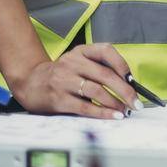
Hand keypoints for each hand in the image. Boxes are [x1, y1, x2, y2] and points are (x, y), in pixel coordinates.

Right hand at [10, 43, 138, 118]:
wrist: (30, 82)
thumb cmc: (61, 75)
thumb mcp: (77, 63)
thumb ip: (98, 69)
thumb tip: (127, 86)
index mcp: (80, 51)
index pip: (106, 50)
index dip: (121, 64)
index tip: (132, 79)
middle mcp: (72, 63)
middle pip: (105, 75)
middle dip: (125, 91)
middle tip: (135, 102)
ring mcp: (64, 80)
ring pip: (96, 91)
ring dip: (114, 103)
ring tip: (124, 111)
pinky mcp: (59, 98)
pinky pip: (85, 107)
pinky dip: (102, 113)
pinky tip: (112, 116)